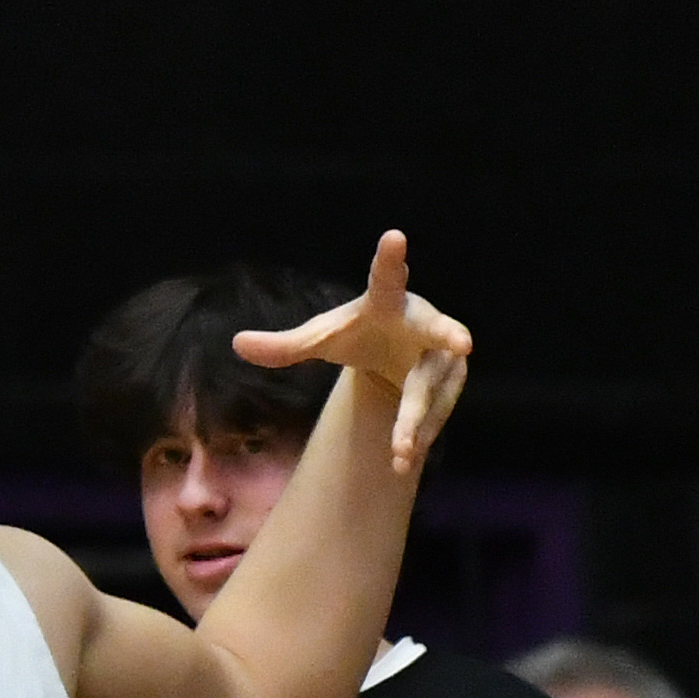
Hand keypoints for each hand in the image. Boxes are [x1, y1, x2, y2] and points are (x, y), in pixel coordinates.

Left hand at [234, 231, 470, 473]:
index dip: (389, 259)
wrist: (394, 352)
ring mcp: (442, 351)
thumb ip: (282, 346)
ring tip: (400, 456)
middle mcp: (422, 321)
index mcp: (385, 302)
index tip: (394, 237)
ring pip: (430, 388)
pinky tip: (402, 459)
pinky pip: (437, 411)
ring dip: (416, 422)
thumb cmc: (356, 335)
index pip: (385, 278)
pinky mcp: (451, 380)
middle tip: (463, 344)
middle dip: (448, 337)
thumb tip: (236, 343)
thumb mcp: (319, 340)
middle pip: (434, 333)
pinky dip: (420, 434)